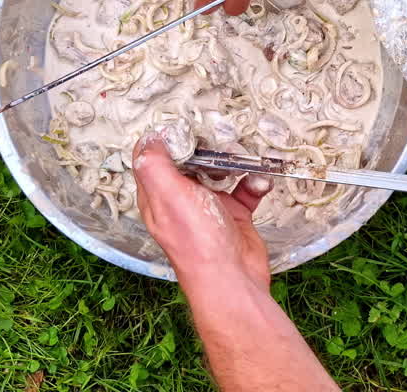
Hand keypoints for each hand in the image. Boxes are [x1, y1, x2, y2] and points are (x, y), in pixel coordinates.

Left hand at [132, 132, 273, 286]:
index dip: (169, 139)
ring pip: (219, 172)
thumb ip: (155, 165)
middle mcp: (181, 200)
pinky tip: (258, 182)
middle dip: (207, 147)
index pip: (155, 158)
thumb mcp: (170, 196)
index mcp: (159, 196)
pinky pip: (244, 189)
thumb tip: (148, 138)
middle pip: (190, 161)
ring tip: (242, 158)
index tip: (187, 127)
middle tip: (220, 140)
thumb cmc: (199, 243)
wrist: (233, 278)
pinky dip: (253, 182)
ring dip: (234, 163)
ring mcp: (208, 208)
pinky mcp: (233, 215)